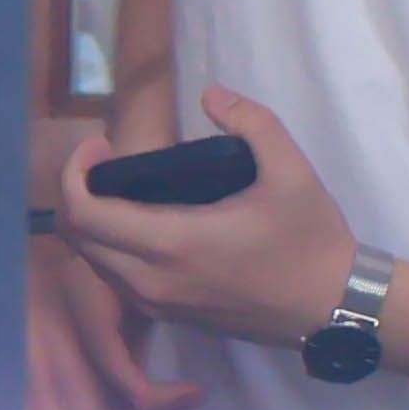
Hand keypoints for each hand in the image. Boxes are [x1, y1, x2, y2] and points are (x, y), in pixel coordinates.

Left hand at [53, 90, 358, 353]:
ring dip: (93, 224)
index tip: (101, 147)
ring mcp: (156, 302)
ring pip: (92, 261)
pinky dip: (112, 249)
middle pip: (77, 238)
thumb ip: (253, 123)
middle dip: (78, 195)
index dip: (75, 174)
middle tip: (107, 165)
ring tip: (124, 194)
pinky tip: (145, 227)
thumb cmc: (311, 240)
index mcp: (172, 242)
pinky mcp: (168, 314)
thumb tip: (212, 95)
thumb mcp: (293, 172)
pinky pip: (115, 279)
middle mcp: (150, 278)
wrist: (333, 306)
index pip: (84, 213)